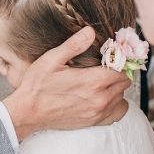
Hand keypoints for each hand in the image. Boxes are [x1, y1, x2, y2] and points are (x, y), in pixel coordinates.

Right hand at [2, 27, 130, 139]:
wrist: (28, 113)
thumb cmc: (37, 85)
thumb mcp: (52, 59)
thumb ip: (74, 45)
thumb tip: (90, 31)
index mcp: (93, 82)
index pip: (123, 70)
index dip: (121, 60)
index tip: (113, 55)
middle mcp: (99, 99)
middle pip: (124, 83)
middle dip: (119, 72)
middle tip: (107, 65)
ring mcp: (97, 112)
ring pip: (122, 97)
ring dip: (116, 87)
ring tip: (102, 80)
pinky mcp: (93, 122)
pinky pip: (115, 112)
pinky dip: (113, 103)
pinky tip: (101, 96)